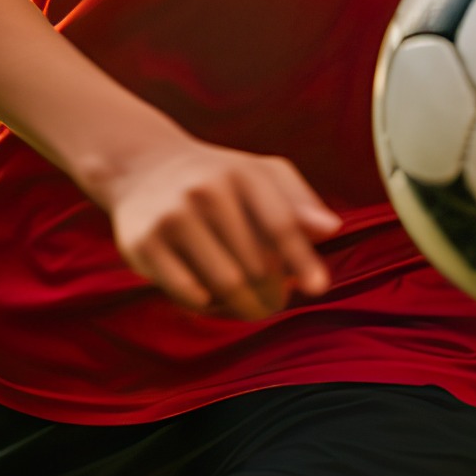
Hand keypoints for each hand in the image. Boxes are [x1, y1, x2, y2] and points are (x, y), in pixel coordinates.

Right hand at [99, 136, 342, 318]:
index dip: (302, 260)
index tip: (318, 289)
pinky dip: (207, 305)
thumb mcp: (260, 174)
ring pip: (224, 283)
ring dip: (245, 306)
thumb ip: (298, 200)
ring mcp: (173, 216)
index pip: (280, 224)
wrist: (143, 166)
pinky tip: (213, 300)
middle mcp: (206, 191)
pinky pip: (188, 292)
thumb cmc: (218, 177)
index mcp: (242, 173)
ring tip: (253, 309)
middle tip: (276, 302)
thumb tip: (332, 228)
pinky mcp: (144, 243)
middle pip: (255, 263)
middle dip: (272, 292)